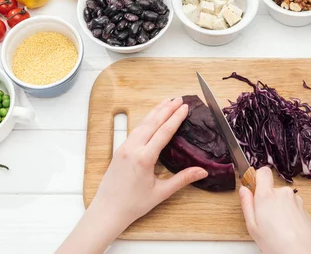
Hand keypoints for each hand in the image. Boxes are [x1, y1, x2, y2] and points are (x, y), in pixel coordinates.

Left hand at [56, 98, 207, 253]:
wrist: (107, 210)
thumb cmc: (133, 204)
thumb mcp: (161, 192)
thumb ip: (182, 179)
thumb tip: (203, 171)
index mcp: (144, 158)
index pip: (164, 132)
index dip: (176, 118)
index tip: (185, 107)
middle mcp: (133, 149)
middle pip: (152, 123)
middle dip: (167, 109)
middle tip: (179, 98)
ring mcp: (124, 148)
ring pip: (142, 124)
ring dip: (155, 112)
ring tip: (166, 102)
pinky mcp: (120, 150)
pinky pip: (135, 130)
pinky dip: (146, 121)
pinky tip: (151, 117)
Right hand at [239, 167, 310, 253]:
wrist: (304, 252)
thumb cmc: (277, 243)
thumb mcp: (253, 227)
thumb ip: (247, 204)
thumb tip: (244, 191)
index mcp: (266, 196)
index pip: (263, 171)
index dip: (257, 177)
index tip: (254, 189)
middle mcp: (282, 193)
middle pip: (272, 188)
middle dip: (267, 199)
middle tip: (264, 218)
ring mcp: (295, 199)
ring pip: (282, 198)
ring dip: (279, 207)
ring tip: (277, 227)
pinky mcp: (303, 207)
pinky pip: (291, 205)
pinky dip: (288, 213)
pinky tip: (286, 228)